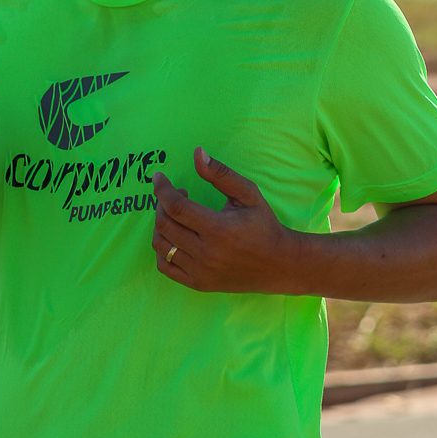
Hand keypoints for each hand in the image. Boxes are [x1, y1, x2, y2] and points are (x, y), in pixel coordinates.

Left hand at [151, 148, 294, 292]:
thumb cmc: (263, 225)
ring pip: (161, 246)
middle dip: (162, 204)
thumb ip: (221, 174)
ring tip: (175, 214)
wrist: (278, 264)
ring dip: (160, 224)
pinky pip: (165, 266)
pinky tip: (174, 236)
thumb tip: (197, 154)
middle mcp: (206, 253)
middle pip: (165, 225)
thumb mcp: (248, 194)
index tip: (159, 178)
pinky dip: (162, 249)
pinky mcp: (198, 283)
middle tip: (175, 195)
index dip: (162, 189)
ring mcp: (200, 271)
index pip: (177, 207)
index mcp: (219, 229)